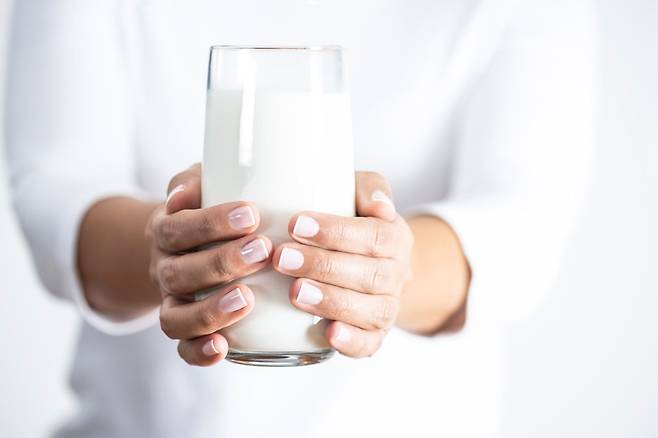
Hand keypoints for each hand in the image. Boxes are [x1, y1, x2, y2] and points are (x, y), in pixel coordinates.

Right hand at [145, 164, 271, 365]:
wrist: (181, 247)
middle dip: (221, 263)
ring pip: (176, 316)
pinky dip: (198, 351)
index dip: (212, 223)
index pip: (179, 227)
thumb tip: (185, 193)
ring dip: (210, 310)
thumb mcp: (200, 184)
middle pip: (180, 272)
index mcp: (166, 231)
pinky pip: (181, 348)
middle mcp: (164, 268)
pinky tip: (222, 349)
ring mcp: (172, 302)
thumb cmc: (205, 210)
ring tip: (247, 299)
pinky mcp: (184, 329)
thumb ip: (195, 180)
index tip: (252, 214)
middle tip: (262, 252)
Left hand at [273, 171, 413, 356]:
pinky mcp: (373, 335)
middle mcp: (397, 275)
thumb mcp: (356, 191)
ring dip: (333, 302)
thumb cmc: (349, 217)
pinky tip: (329, 334)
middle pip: (372, 275)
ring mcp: (387, 307)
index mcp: (396, 237)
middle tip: (282, 258)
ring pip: (373, 311)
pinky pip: (371, 344)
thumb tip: (380, 206)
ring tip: (295, 292)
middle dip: (325, 266)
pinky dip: (353, 342)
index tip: (295, 224)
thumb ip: (369, 188)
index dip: (338, 232)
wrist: (366, 260)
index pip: (376, 236)